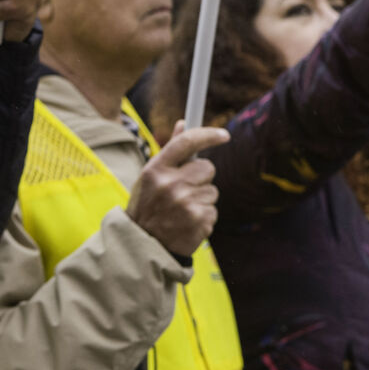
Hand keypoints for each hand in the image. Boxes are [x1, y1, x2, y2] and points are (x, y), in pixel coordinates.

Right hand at [127, 120, 229, 256]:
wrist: (144, 246)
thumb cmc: (148, 206)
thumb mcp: (151, 177)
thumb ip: (170, 150)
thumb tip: (184, 123)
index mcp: (156, 170)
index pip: (187, 142)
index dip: (208, 134)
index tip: (224, 135)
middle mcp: (171, 184)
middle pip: (207, 168)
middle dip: (201, 177)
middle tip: (185, 189)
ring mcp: (186, 204)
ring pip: (213, 191)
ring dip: (202, 199)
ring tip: (182, 210)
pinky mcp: (199, 221)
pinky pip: (213, 210)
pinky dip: (204, 217)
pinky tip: (187, 223)